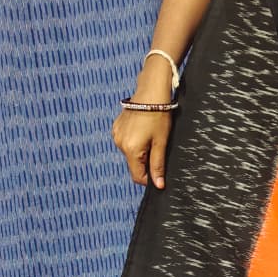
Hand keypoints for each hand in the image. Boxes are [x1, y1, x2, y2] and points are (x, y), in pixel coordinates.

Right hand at [111, 67, 173, 188]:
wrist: (150, 92)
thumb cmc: (159, 116)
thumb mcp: (161, 142)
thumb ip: (158, 165)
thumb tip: (159, 185)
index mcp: (130, 149)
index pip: (137, 176)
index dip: (149, 179)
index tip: (159, 174)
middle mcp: (119, 143)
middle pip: (133, 164)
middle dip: (146, 163)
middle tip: (158, 148)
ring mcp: (116, 134)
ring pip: (130, 154)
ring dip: (140, 152)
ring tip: (151, 137)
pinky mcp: (116, 127)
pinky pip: (125, 142)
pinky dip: (135, 142)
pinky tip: (144, 131)